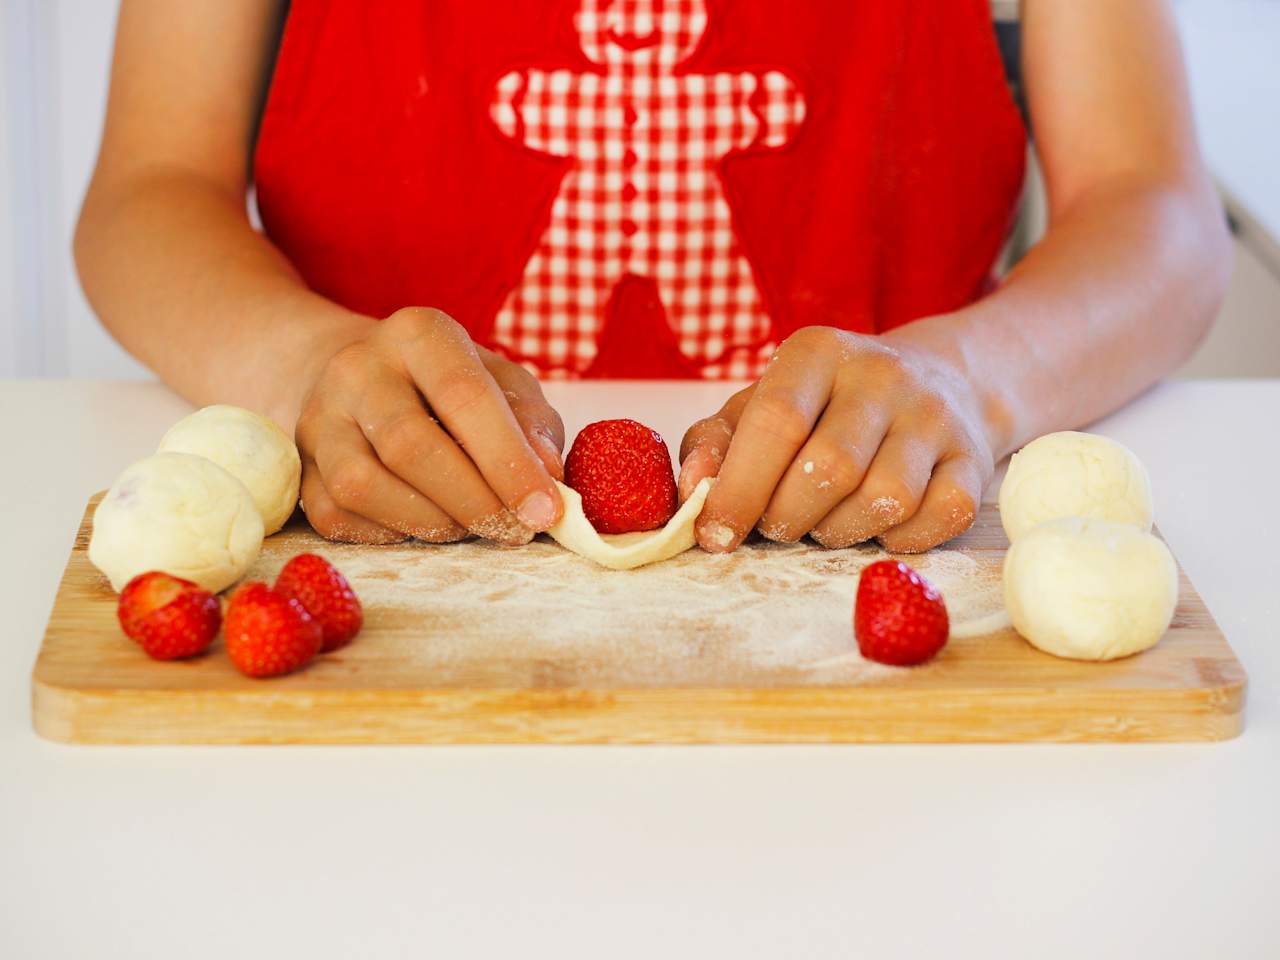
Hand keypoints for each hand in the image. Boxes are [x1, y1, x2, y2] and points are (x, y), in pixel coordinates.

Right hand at [295, 307, 564, 543]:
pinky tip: (422, 523)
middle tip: (513, 530)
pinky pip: (338, 517)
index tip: (546, 511)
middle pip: (411, 446)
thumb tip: (547, 477)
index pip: (465, 397)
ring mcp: (318, 417)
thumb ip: (532, 425)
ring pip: (364, 486)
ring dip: (431, 522)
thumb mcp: (504, 386)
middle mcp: (358, 367)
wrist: (361, 380)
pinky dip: (391, 533)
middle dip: (474, 501)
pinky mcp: (300, 466)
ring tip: (469, 526)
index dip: (509, 462)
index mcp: (419, 334)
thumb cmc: (450, 387)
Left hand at [678, 326, 993, 553]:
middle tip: (777, 526)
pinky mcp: (974, 461)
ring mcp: (935, 417)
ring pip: (884, 501)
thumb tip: (691, 492)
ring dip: (840, 532)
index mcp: (818, 353)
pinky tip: (876, 524)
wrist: (940, 382)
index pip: (777, 420)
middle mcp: (883, 375)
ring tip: (824, 521)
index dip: (739, 487)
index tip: (716, 534)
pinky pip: (937, 520)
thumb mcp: (761, 405)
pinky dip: (898, 540)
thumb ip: (714, 443)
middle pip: (828, 469)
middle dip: (787, 518)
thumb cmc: (825, 407)